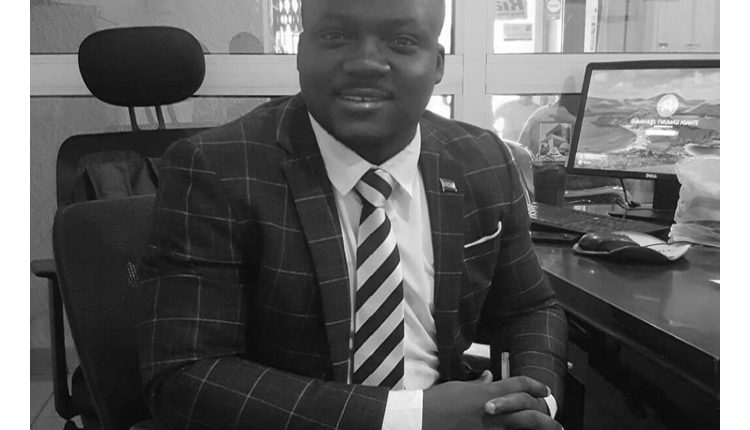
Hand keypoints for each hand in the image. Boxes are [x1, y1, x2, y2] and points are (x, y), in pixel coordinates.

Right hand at [423, 374, 561, 429]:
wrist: (422, 419)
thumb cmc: (438, 401)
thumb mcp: (459, 387)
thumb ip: (478, 385)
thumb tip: (488, 377)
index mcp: (488, 393)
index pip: (519, 385)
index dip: (535, 386)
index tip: (543, 390)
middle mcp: (494, 411)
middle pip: (530, 413)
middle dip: (546, 417)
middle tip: (555, 422)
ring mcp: (490, 429)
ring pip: (523, 428)